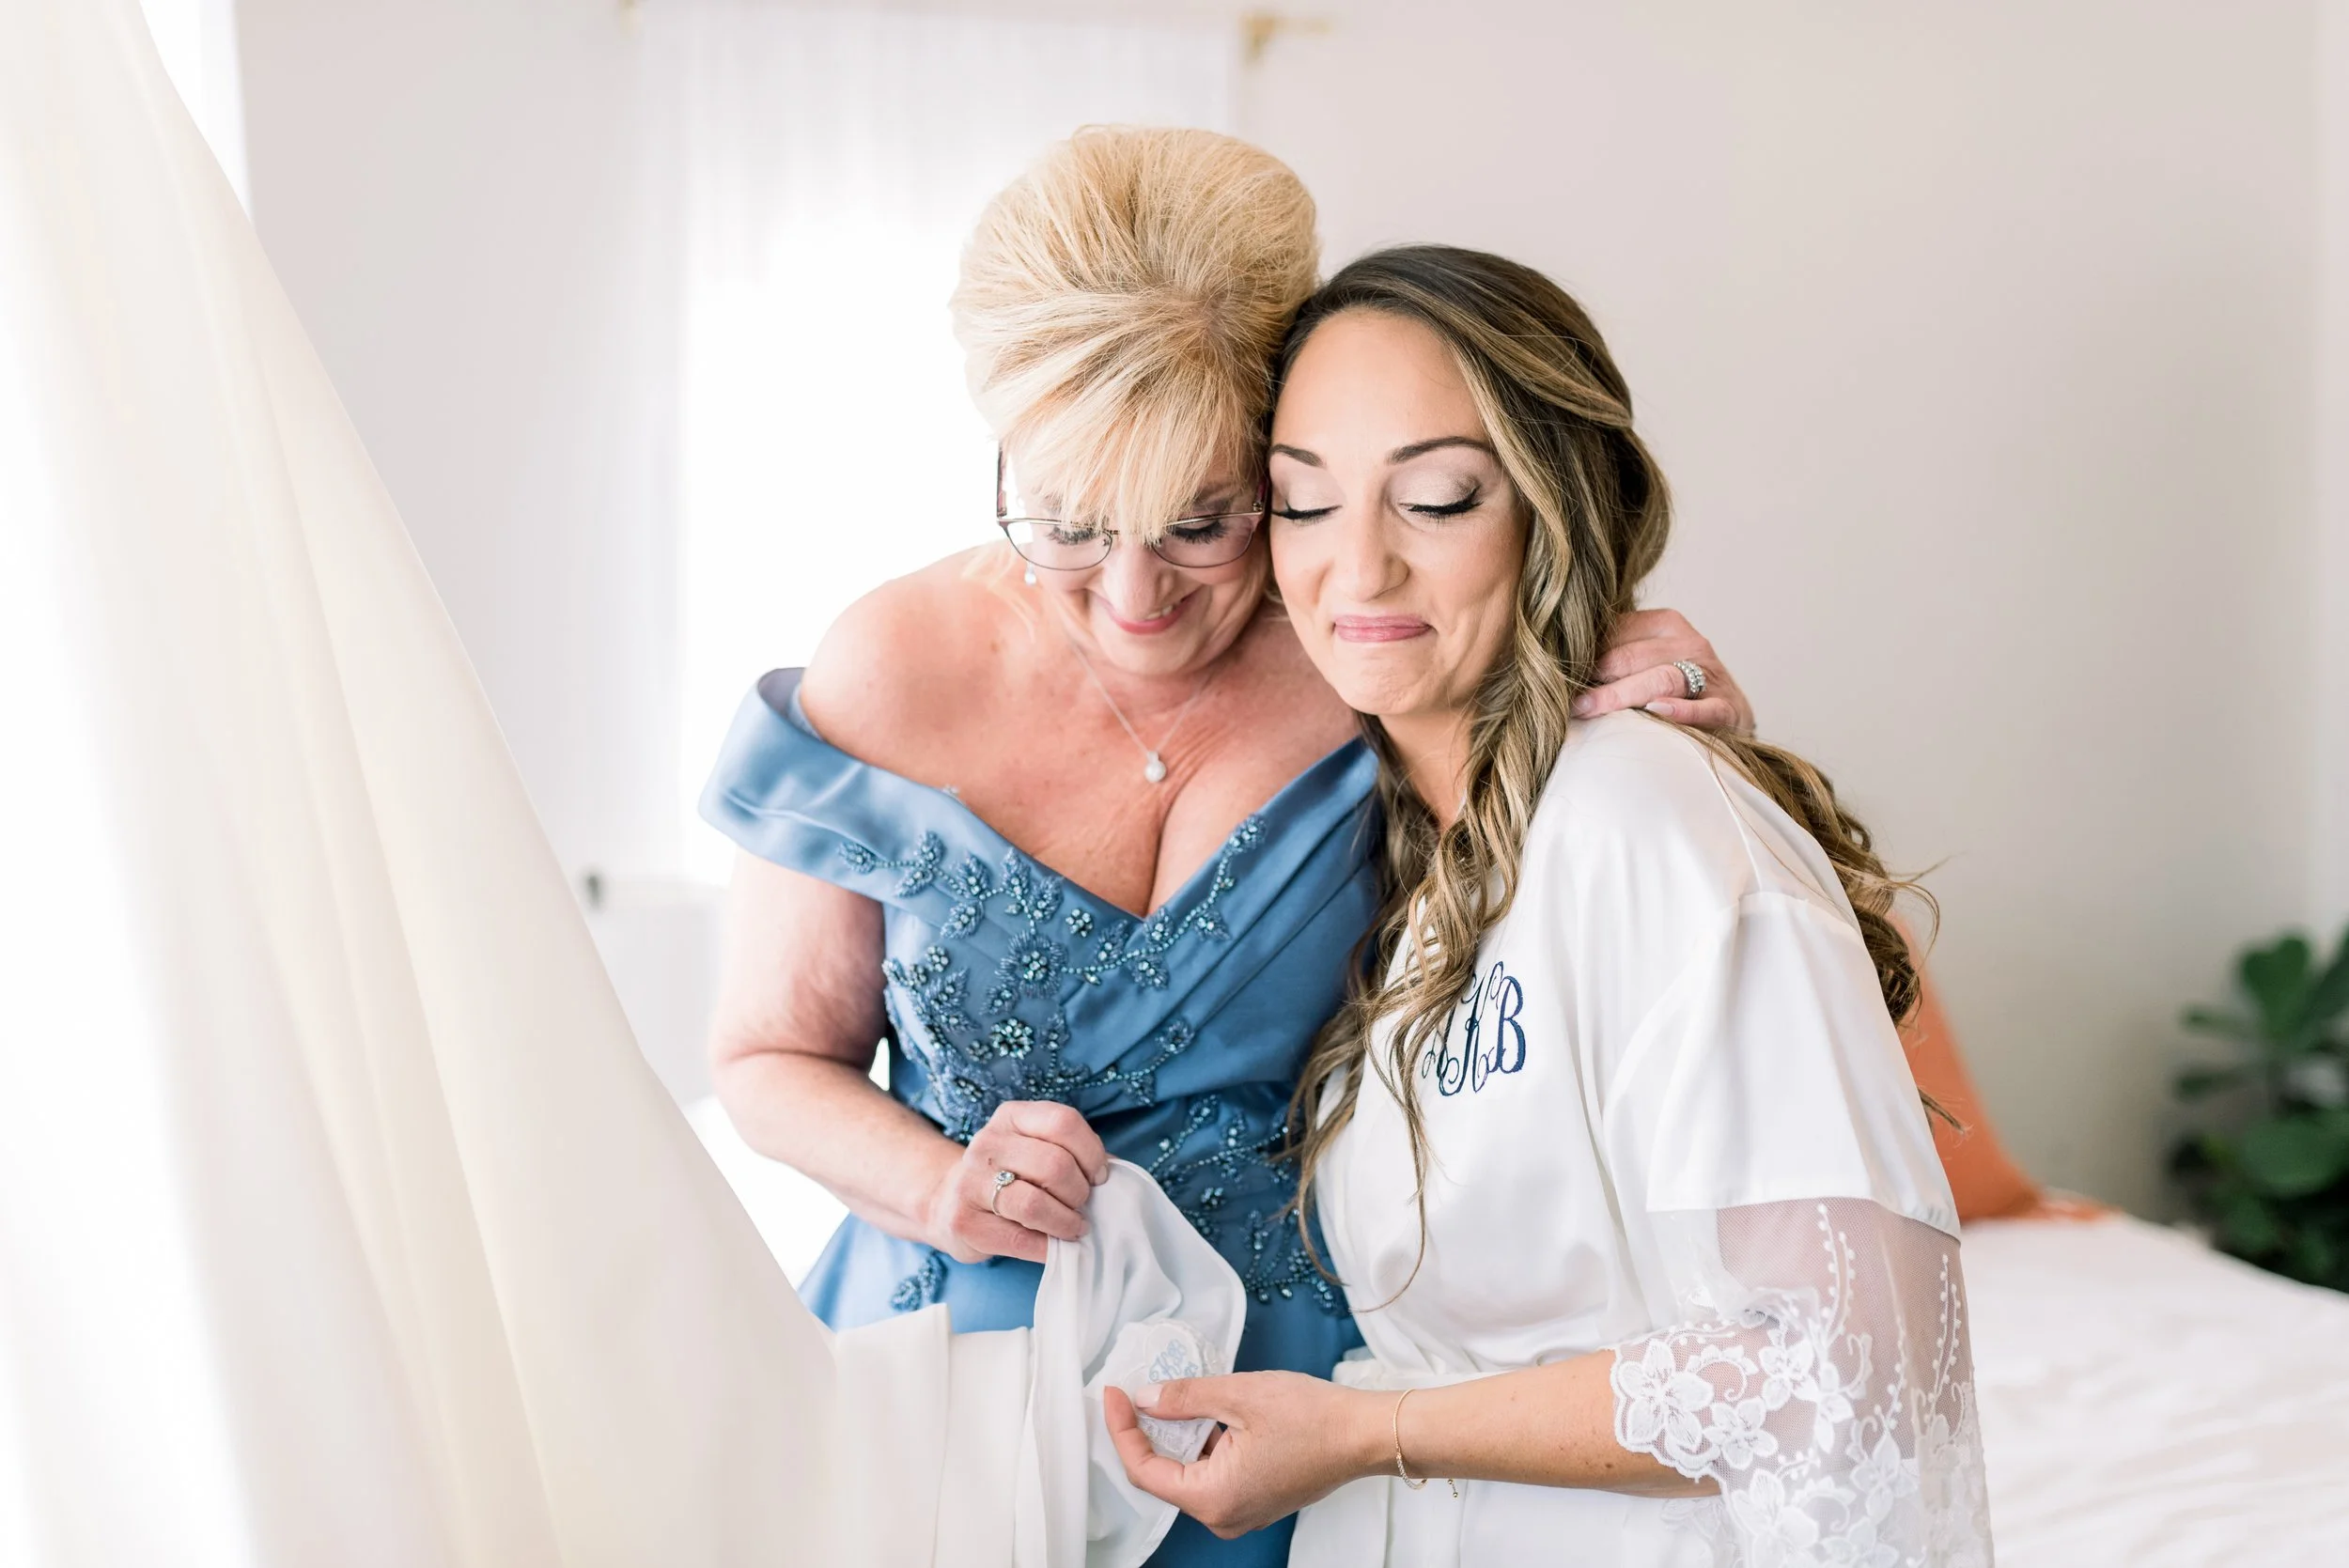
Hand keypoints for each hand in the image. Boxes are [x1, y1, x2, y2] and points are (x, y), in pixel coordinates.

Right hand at [923, 1100, 1108, 1264]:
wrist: (948, 1202)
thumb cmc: (1010, 1176)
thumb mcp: (1035, 1149)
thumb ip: (1074, 1154)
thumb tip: (1116, 1174)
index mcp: (1012, 1116)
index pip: (1063, 1122)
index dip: (1092, 1153)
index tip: (1099, 1177)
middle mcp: (988, 1142)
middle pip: (1054, 1164)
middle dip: (1079, 1193)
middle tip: (1082, 1206)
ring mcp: (970, 1181)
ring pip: (1034, 1203)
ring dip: (1065, 1222)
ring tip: (1072, 1228)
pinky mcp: (964, 1221)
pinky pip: (1019, 1238)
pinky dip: (1047, 1247)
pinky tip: (1053, 1246)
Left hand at [1104, 1373, 1384, 1539]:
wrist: (1364, 1435)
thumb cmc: (1312, 1418)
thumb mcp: (1239, 1396)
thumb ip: (1183, 1398)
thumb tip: (1144, 1399)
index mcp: (1213, 1498)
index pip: (1144, 1469)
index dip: (1122, 1429)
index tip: (1113, 1393)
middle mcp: (1222, 1516)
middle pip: (1163, 1474)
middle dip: (1147, 1431)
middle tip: (1134, 1389)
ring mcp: (1239, 1512)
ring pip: (1187, 1473)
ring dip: (1176, 1435)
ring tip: (1168, 1394)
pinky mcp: (1253, 1499)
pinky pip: (1211, 1475)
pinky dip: (1201, 1444)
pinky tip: (1204, 1413)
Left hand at [1574, 607, 1754, 733]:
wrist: (1730, 715)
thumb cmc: (1675, 687)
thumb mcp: (1648, 659)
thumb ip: (1614, 654)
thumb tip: (1556, 662)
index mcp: (1665, 624)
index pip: (1616, 633)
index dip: (1585, 655)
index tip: (1555, 672)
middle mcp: (1689, 643)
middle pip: (1631, 657)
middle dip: (1595, 678)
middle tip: (1565, 699)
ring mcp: (1709, 675)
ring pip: (1660, 679)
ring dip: (1621, 695)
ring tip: (1588, 708)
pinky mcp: (1727, 707)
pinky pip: (1704, 708)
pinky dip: (1681, 710)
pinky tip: (1656, 711)